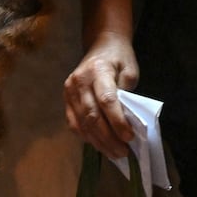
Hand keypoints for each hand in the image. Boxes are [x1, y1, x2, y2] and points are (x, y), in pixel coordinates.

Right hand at [64, 31, 138, 159]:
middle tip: (123, 152)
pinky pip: (74, 124)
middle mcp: (79, 81)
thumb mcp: (130, 70)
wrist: (102, 43)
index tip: (129, 137)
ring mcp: (69, 91)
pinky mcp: (65, 99)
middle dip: (109, 138)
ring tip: (115, 153)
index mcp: (98, 70)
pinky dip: (88, 137)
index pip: (106, 100)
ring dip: (99, 142)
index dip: (117, 122)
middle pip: (92, 116)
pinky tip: (100, 145)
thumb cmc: (119, 57)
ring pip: (82, 124)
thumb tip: (127, 122)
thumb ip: (127, 94)